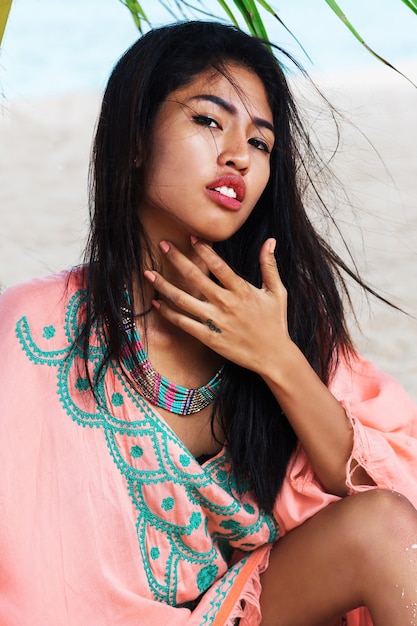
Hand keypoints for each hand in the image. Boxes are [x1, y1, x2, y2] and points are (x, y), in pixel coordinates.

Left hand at [144, 237, 294, 377]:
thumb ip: (269, 266)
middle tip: (162, 245)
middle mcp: (226, 304)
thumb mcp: (277, 292)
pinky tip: (156, 302)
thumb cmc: (275, 323)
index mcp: (242, 290)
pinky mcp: (208, 338)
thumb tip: (270, 240)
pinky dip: (168, 313)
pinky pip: (183, 323)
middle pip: (195, 278)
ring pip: (183, 300)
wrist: (273, 356)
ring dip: (164, 286)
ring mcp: (215, 322)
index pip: (218, 266)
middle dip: (177, 259)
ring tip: (148, 273)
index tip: (190, 237)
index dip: (203, 250)